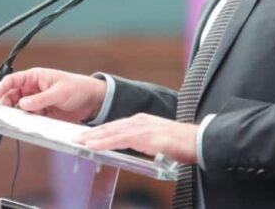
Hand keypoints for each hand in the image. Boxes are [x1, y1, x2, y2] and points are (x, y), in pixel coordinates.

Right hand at [0, 67, 106, 122]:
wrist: (93, 100)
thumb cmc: (78, 87)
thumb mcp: (59, 92)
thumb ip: (41, 99)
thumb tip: (23, 104)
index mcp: (35, 77)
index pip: (12, 81)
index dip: (0, 89)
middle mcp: (33, 89)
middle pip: (11, 96)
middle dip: (7, 105)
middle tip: (5, 115)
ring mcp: (37, 101)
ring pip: (19, 108)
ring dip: (17, 115)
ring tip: (17, 121)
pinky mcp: (42, 113)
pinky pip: (29, 117)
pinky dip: (27, 121)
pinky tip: (28, 125)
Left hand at [76, 114, 198, 164]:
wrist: (199, 141)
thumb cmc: (182, 145)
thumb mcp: (158, 144)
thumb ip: (144, 146)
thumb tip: (133, 154)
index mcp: (143, 122)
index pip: (116, 126)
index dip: (100, 131)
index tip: (86, 136)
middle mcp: (140, 121)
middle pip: (110, 126)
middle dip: (92, 133)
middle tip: (75, 138)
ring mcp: (142, 127)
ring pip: (112, 131)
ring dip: (94, 137)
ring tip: (79, 142)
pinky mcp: (145, 136)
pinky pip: (120, 139)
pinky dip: (104, 142)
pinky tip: (93, 146)